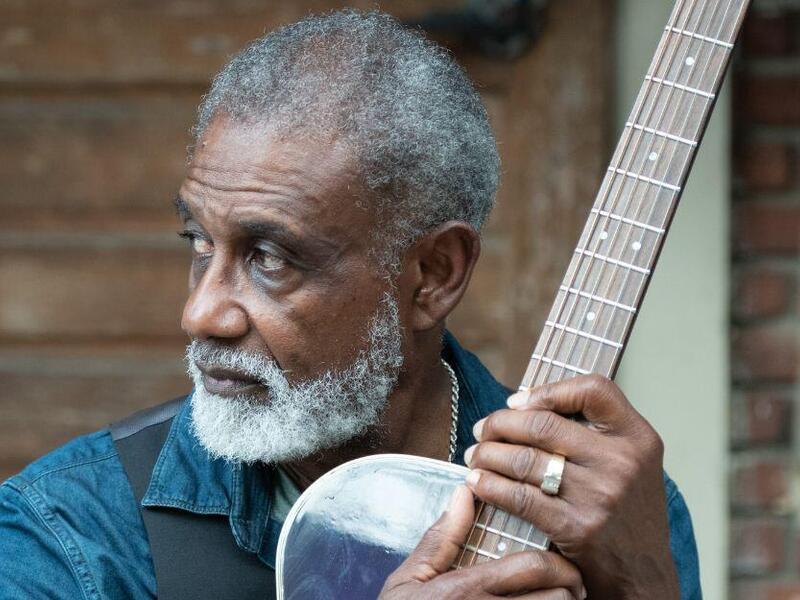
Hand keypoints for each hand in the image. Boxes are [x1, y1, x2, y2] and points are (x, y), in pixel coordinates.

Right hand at [379, 485, 585, 599]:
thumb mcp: (408, 580)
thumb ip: (440, 539)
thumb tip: (464, 494)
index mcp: (467, 590)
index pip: (533, 567)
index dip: (558, 562)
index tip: (562, 560)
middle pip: (557, 597)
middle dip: (570, 587)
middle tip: (570, 583)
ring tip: (555, 599)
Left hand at [463, 374, 678, 598]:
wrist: (644, 574)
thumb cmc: (626, 511)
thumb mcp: (630, 461)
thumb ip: (593, 430)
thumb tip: (525, 403)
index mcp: (638, 437)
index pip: (594, 389)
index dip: (548, 390)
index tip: (517, 402)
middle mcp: (622, 461)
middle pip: (543, 423)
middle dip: (500, 424)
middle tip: (482, 430)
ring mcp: (600, 495)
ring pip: (524, 459)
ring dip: (488, 454)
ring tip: (475, 456)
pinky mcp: (577, 527)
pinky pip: (519, 496)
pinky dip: (490, 486)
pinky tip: (477, 482)